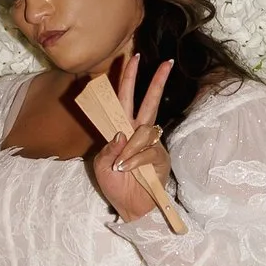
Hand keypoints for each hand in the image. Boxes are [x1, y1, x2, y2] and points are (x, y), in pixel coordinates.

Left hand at [86, 52, 174, 221]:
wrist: (130, 207)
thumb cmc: (115, 184)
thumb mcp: (101, 165)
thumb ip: (108, 148)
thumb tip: (120, 134)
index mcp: (122, 130)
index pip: (124, 100)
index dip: (127, 80)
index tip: (132, 58)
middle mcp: (139, 133)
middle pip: (149, 102)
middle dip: (156, 82)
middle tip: (165, 62)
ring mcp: (151, 144)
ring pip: (145, 129)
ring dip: (130, 147)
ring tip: (121, 165)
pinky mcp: (160, 158)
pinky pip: (147, 150)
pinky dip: (135, 159)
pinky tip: (126, 168)